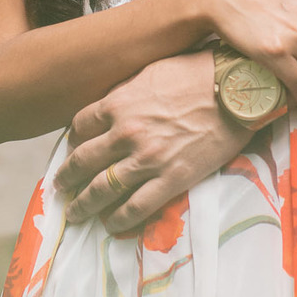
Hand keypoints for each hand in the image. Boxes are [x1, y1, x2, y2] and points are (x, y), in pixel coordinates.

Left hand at [56, 52, 246, 232]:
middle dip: (67, 177)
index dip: (73, 140)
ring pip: (103, 189)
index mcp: (118, 103)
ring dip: (84, 204)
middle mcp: (126, 133)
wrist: (236, 89)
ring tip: (75, 213)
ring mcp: (148, 159)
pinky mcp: (172, 179)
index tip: (72, 148)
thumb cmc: (197, 72)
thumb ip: (126, 92)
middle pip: (84, 161)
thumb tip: (112, 105)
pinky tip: (110, 224)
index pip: (80, 126)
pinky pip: (136, 207)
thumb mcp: (150, 72)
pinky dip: (119, 219)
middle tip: (59, 187)